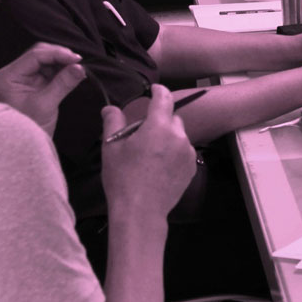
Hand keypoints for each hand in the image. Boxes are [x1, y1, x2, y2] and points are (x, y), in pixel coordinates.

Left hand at [0, 44, 84, 134]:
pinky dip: (61, 71)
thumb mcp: (45, 105)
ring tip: (77, 69)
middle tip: (78, 62)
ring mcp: (23, 78)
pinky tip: (72, 74)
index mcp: (8, 76)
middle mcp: (13, 74)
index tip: (76, 59)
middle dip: (60, 56)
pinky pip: (49, 71)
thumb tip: (79, 67)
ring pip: (45, 61)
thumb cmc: (28, 129)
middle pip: (39, 54)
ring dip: (62, 63)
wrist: (22, 147)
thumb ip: (63, 83)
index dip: (57, 54)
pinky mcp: (33, 84)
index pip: (35, 56)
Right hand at [99, 83, 196, 222]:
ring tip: (149, 155)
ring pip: (178, 136)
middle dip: (159, 121)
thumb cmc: (122, 177)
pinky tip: (159, 167)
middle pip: (171, 118)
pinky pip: (183, 151)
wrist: (141, 211)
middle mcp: (178, 135)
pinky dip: (174, 153)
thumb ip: (112, 122)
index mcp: (158, 126)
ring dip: (167, 138)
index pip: (164, 97)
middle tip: (141, 135)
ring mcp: (188, 152)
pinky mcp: (192, 168)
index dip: (159, 90)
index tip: (154, 89)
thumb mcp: (111, 147)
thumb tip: (110, 108)